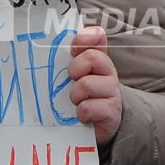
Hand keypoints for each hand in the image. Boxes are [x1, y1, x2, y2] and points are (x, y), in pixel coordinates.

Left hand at [67, 24, 122, 145]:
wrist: (100, 127)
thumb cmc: (84, 98)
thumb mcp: (75, 77)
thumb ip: (67, 61)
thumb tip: (52, 45)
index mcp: (98, 60)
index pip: (97, 38)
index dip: (85, 38)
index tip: (74, 47)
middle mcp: (108, 72)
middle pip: (92, 57)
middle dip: (75, 69)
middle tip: (73, 81)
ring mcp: (113, 91)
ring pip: (86, 84)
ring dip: (75, 96)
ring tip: (77, 103)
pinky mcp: (112, 112)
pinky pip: (89, 107)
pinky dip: (82, 113)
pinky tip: (83, 116)